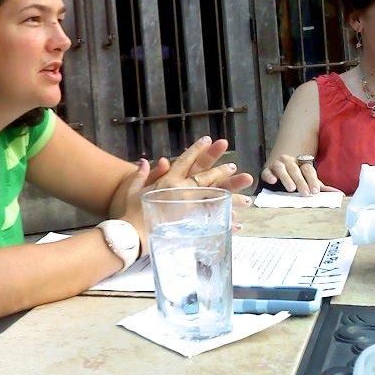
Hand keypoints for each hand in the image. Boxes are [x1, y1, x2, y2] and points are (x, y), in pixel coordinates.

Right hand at [109, 137, 253, 247]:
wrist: (131, 235)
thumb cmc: (130, 212)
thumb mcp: (133, 190)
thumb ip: (141, 174)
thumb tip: (145, 161)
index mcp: (168, 181)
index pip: (185, 160)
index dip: (197, 149)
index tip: (208, 139)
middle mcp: (181, 191)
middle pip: (204, 177)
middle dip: (220, 171)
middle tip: (233, 166)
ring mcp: (188, 207)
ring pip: (213, 196)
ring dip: (229, 193)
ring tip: (244, 194)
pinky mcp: (191, 224)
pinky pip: (211, 220)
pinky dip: (225, 221)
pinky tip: (237, 223)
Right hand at [260, 153, 338, 196]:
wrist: (282, 164)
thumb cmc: (298, 176)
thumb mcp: (310, 180)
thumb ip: (322, 186)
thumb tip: (340, 194)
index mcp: (301, 163)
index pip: (308, 169)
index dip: (312, 180)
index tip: (315, 191)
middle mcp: (289, 161)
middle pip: (295, 169)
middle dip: (301, 181)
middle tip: (305, 194)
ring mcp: (277, 164)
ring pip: (281, 168)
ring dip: (286, 178)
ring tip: (291, 188)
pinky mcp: (267, 169)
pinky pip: (266, 171)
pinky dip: (269, 175)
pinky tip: (273, 181)